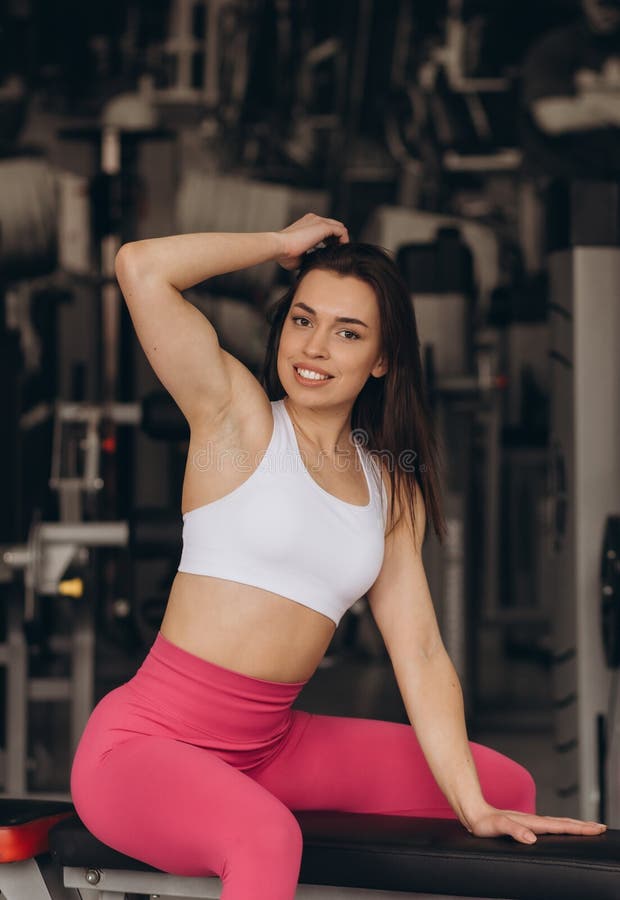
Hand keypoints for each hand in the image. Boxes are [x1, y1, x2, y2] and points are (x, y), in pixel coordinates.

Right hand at [275, 213, 348, 270]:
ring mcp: (318, 221)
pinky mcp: (323, 226)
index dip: (330, 240)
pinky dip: (344, 240)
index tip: (330, 252)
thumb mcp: (298, 256)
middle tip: (337, 253)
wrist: (279, 246)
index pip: (323, 229)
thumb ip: (307, 257)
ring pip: (339, 227)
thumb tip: (312, 265)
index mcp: (306, 224)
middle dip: (337, 239)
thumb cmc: (284, 254)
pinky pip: (341, 231)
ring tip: (340, 252)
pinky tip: (341, 250)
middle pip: (333, 226)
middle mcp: (313, 219)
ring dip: (341, 240)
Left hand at [467, 804, 606, 844]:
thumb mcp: (497, 827)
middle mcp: (533, 821)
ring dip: (575, 825)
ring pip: (557, 823)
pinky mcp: (526, 825)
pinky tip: (563, 830)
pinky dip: (562, 827)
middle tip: (601, 828)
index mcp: (531, 822)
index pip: (560, 826)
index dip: (578, 828)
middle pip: (563, 823)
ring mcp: (530, 822)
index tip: (596, 828)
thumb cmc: (483, 822)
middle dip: (583, 826)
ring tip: (589, 828)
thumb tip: (532, 839)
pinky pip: (549, 826)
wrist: (473, 812)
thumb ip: (513, 830)